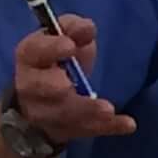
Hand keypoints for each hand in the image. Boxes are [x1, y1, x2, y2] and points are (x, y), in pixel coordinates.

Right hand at [9, 15, 134, 141]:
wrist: (42, 96)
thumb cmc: (56, 59)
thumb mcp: (64, 36)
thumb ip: (74, 29)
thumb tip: (87, 28)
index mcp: (30, 56)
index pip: (34, 51)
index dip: (50, 49)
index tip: (70, 47)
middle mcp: (31, 86)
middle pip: (40, 88)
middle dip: (54, 87)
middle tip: (69, 85)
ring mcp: (46, 112)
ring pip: (62, 114)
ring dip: (85, 112)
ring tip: (108, 110)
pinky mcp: (66, 129)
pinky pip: (86, 130)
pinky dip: (107, 128)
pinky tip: (128, 124)